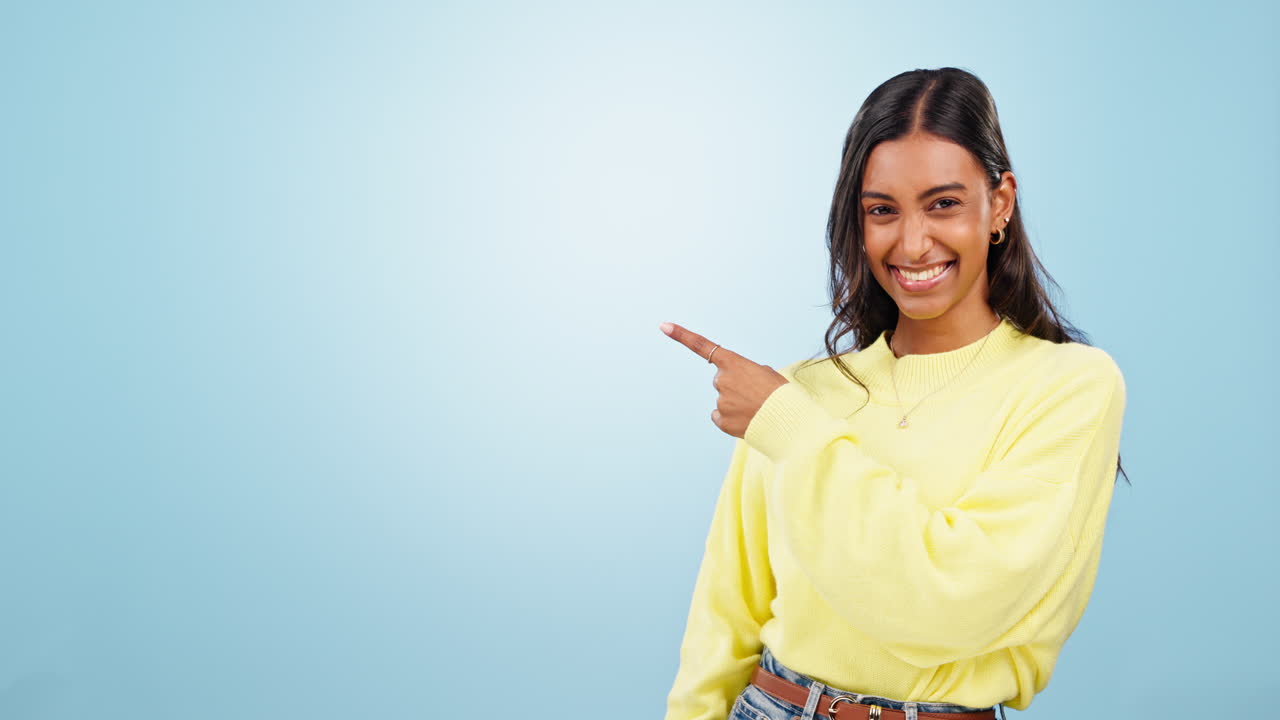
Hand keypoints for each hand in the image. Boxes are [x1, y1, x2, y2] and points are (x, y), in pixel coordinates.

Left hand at [660, 322, 788, 438]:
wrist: (788, 419)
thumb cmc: (781, 393)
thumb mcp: (766, 374)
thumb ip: (747, 373)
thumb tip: (740, 386)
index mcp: (733, 363)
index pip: (701, 345)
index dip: (681, 335)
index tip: (664, 326)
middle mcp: (721, 380)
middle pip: (721, 380)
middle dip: (735, 385)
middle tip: (755, 393)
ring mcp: (720, 400)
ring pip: (724, 399)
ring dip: (737, 403)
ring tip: (756, 407)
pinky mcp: (722, 420)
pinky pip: (721, 417)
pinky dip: (732, 419)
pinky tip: (747, 420)